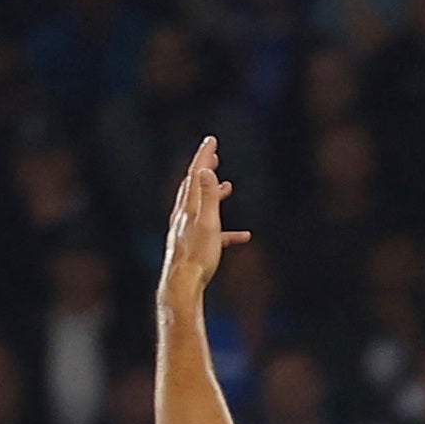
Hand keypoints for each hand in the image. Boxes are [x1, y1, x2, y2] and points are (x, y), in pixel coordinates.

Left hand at [158, 138, 246, 311]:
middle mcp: (184, 214)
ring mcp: (188, 229)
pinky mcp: (195, 245)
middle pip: (194, 186)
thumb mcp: (207, 223)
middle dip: (204, 170)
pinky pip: (213, 231)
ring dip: (214, 194)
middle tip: (213, 156)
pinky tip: (241, 236)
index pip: (195, 174)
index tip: (211, 140)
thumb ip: (208, 197)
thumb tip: (205, 170)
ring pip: (201, 205)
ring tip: (227, 187)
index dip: (204, 156)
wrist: (183, 282)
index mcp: (189, 206)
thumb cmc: (197, 255)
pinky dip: (226, 228)